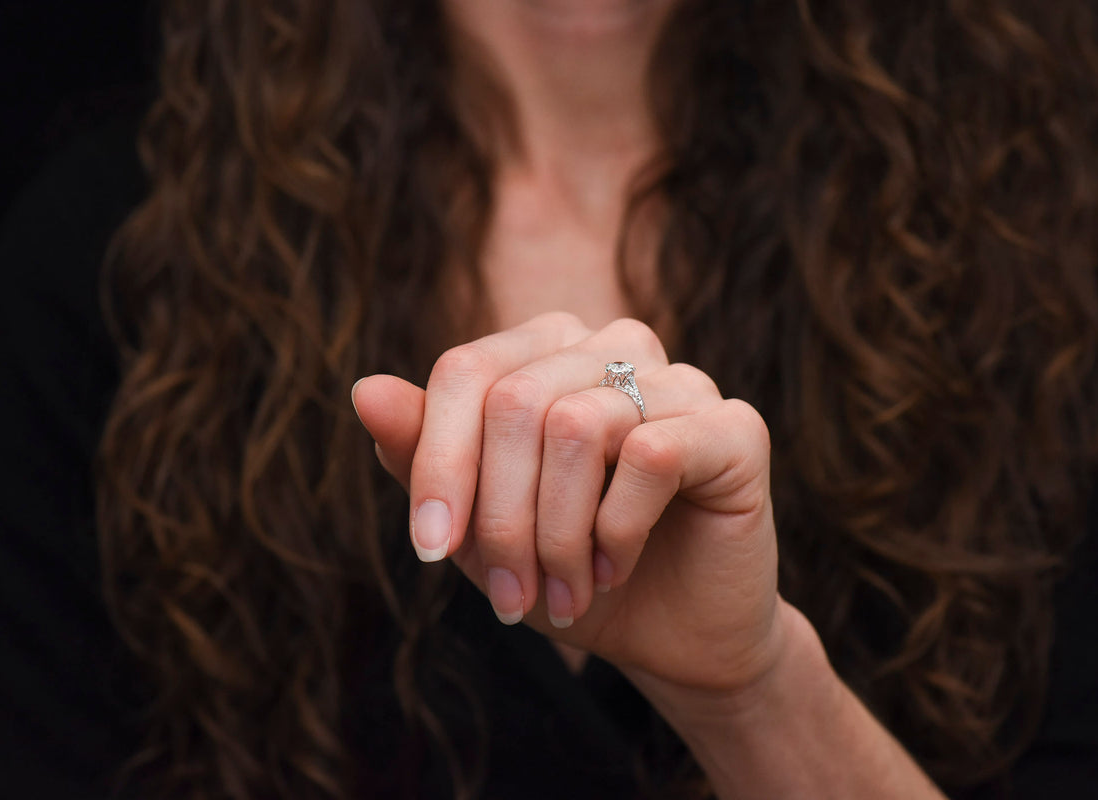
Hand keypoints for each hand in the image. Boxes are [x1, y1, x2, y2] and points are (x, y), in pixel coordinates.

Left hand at [352, 312, 785, 691]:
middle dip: (498, 517)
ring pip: (576, 424)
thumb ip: (425, 456)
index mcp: (551, 352)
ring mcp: (682, 381)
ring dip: (556, 536)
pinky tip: (614, 569)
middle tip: (510, 599)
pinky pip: (650, 454)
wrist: (673, 636)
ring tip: (563, 593)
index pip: (466, 370)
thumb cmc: (570, 570)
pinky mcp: (734, 427)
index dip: (437, 462)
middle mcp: (617, 347)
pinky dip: (615, 530)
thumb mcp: (479, 525)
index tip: (430, 552)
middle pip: (515, 399)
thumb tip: (363, 389)